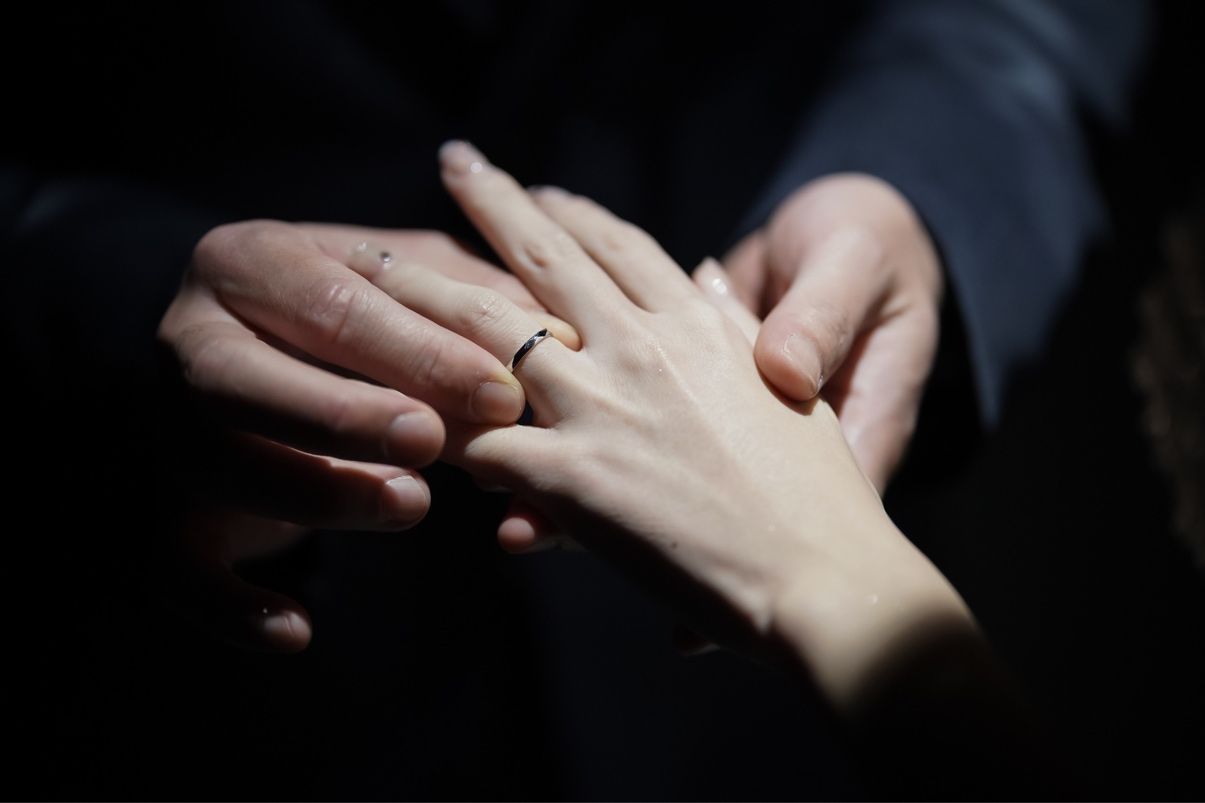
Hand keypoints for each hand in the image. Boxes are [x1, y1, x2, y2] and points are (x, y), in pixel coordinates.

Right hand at [156, 221, 576, 650]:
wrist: (240, 347)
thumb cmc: (353, 311)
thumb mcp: (407, 284)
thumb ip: (472, 300)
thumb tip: (561, 343)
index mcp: (256, 263)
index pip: (334, 301)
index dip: (419, 349)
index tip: (501, 393)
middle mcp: (193, 339)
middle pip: (251, 377)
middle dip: (348, 413)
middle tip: (434, 443)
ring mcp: (171, 430)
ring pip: (223, 467)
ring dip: (316, 494)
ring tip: (410, 506)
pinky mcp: (169, 513)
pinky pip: (177, 568)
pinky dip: (230, 608)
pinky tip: (296, 631)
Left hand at [364, 142, 968, 709]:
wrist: (825, 574)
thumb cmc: (818, 496)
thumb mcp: (788, 393)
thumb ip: (738, 331)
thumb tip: (710, 280)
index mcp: (698, 328)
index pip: (621, 245)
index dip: (574, 211)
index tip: (538, 187)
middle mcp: (644, 350)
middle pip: (547, 256)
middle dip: (493, 200)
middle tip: (453, 163)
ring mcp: (604, 408)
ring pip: (491, 330)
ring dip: (428, 293)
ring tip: (378, 269)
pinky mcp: (575, 477)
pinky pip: (485, 444)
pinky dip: (450, 436)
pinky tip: (416, 430)